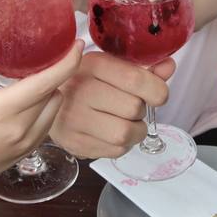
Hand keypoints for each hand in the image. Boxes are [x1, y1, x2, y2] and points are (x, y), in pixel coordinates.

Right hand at [0, 32, 80, 204]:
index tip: (77, 44)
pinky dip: (48, 107)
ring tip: (44, 73)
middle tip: (58, 50)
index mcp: (0, 110)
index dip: (67, 62)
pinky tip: (37, 97)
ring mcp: (26, 143)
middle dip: (61, 70)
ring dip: (54, 89)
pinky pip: (49, 123)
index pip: (46, 83)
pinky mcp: (27, 152)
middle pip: (55, 92)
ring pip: (56, 108)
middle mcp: (19, 128)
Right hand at [49, 52, 174, 157]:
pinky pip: (116, 150)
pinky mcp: (75, 144)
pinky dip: (122, 144)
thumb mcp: (112, 66)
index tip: (156, 94)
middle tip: (129, 106)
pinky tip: (111, 132)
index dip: (156, 90)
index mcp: (92, 65)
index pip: (136, 80)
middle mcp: (80, 91)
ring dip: (135, 130)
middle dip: (140, 110)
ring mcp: (74, 120)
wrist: (47, 101)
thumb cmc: (87, 81)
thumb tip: (169, 67)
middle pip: (134, 109)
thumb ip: (143, 69)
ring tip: (125, 121)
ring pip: (126, 134)